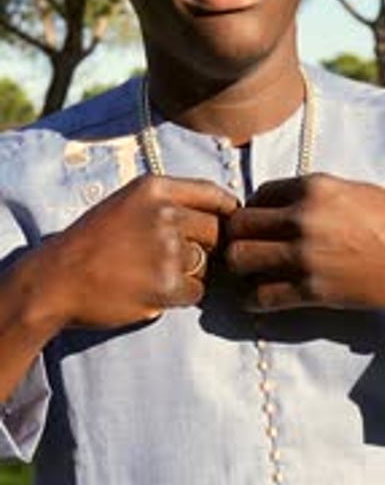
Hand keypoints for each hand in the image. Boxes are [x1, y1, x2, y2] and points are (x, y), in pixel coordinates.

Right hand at [36, 175, 237, 328]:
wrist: (57, 279)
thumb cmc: (93, 241)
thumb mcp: (128, 203)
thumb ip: (170, 202)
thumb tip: (222, 213)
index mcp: (156, 188)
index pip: (214, 194)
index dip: (227, 212)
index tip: (227, 225)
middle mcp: (165, 214)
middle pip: (217, 231)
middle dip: (208, 247)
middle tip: (179, 258)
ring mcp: (167, 249)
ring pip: (207, 264)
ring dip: (191, 274)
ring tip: (154, 274)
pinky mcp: (167, 284)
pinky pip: (196, 291)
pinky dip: (181, 296)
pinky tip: (152, 291)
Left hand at [224, 173, 384, 311]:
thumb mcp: (349, 190)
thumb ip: (309, 195)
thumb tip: (274, 206)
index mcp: (313, 187)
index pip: (258, 193)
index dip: (254, 209)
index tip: (261, 224)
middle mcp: (303, 217)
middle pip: (238, 225)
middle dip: (237, 237)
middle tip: (247, 248)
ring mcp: (305, 255)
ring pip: (240, 258)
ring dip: (240, 268)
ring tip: (250, 273)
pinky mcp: (313, 290)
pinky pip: (261, 296)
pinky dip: (253, 299)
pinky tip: (259, 298)